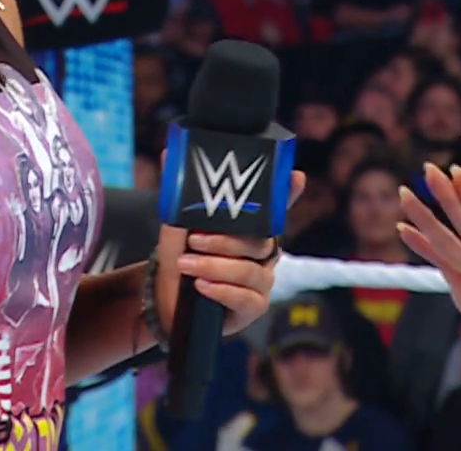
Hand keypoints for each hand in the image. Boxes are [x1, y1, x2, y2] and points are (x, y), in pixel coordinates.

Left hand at [156, 155, 306, 337]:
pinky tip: (202, 286)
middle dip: (224, 241)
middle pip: (260, 242)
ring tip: (187, 264)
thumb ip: (181, 194)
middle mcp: (263, 254)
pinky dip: (221, 290)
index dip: (288, 193)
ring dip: (215, 266)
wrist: (165, 297)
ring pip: (249, 270)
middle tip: (193, 240)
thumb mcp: (178, 222)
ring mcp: (260, 281)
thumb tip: (171, 153)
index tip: (295, 177)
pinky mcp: (253, 307)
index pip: (277, 208)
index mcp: (251, 229)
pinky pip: (245, 298)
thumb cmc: (181, 255)